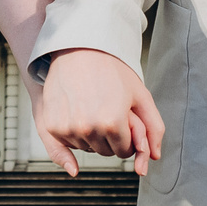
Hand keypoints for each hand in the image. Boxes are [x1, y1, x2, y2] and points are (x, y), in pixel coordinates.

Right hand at [32, 48, 163, 177]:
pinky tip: (78, 116)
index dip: (126, 136)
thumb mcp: (140, 95)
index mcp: (112, 122)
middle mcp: (88, 128)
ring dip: (91, 136)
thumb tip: (154, 157)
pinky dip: (73, 135)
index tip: (123, 117)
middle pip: (105, 152)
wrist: (79, 48)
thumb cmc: (112, 69)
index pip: (124, 151)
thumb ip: (153, 129)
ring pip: (86, 148)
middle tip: (107, 110)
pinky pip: (66, 145)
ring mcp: (68, 127)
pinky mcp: (52, 125)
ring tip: (92, 107)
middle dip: (110, 137)